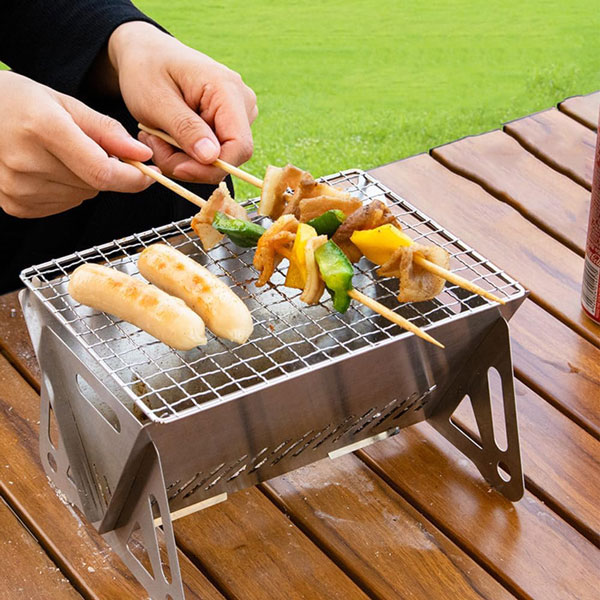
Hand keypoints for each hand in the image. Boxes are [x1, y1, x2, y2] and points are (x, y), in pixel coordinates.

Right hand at [0, 71, 153, 217]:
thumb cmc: (19, 103)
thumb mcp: (66, 104)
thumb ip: (107, 131)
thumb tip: (142, 154)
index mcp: (42, 129)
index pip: (102, 171)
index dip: (133, 178)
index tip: (149, 173)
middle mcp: (26, 162)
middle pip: (95, 184)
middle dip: (107, 170)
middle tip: (88, 147)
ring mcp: (18, 188)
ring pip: (82, 196)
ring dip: (86, 180)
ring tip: (59, 154)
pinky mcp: (15, 205)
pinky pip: (63, 205)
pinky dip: (67, 190)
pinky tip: (47, 169)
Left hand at [108, 21, 256, 183]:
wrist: (146, 55)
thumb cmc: (147, 70)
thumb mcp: (157, 100)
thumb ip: (185, 129)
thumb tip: (211, 158)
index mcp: (227, 90)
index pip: (239, 146)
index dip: (212, 167)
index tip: (178, 169)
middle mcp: (242, 103)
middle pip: (228, 157)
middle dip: (190, 163)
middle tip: (154, 146)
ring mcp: (238, 115)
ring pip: (218, 159)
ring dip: (184, 160)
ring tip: (156, 137)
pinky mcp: (228, 125)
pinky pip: (212, 155)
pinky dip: (186, 155)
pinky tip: (168, 137)